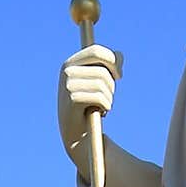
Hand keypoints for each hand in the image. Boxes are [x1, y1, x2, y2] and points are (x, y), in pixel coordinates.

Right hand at [57, 44, 122, 172]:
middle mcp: (66, 71)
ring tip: (103, 107)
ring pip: (102, 84)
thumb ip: (110, 65)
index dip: (113, 60)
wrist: (78, 135)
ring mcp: (67, 85)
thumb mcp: (99, 82)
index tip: (119, 76)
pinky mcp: (71, 99)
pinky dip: (106, 106)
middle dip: (112, 85)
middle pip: (102, 70)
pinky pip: (99, 97)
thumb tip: (119, 56)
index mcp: (71, 63)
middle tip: (108, 97)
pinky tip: (101, 113)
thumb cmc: (90, 106)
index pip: (97, 51)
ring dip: (109, 98)